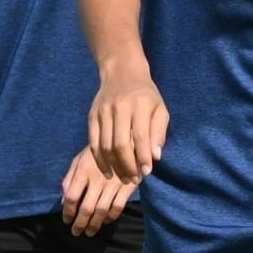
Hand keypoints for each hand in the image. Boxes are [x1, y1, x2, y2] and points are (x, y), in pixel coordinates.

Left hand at [60, 146, 137, 235]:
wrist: (126, 141)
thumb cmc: (98, 152)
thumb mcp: (79, 160)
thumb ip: (69, 179)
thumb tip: (63, 201)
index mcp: (83, 170)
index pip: (72, 197)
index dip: (67, 212)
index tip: (66, 220)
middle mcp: (97, 179)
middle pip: (86, 208)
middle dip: (80, 223)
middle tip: (76, 233)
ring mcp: (113, 183)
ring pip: (102, 211)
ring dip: (94, 225)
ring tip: (89, 232)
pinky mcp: (127, 186)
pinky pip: (118, 207)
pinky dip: (111, 217)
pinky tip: (105, 221)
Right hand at [88, 66, 168, 181]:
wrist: (122, 73)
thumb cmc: (146, 95)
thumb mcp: (160, 109)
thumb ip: (158, 132)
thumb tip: (154, 157)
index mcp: (139, 104)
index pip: (139, 136)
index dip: (142, 157)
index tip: (146, 172)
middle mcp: (119, 107)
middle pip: (120, 144)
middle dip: (127, 166)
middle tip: (133, 180)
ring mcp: (102, 112)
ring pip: (105, 146)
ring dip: (114, 166)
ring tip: (123, 178)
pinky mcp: (92, 116)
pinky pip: (93, 143)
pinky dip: (100, 160)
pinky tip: (108, 171)